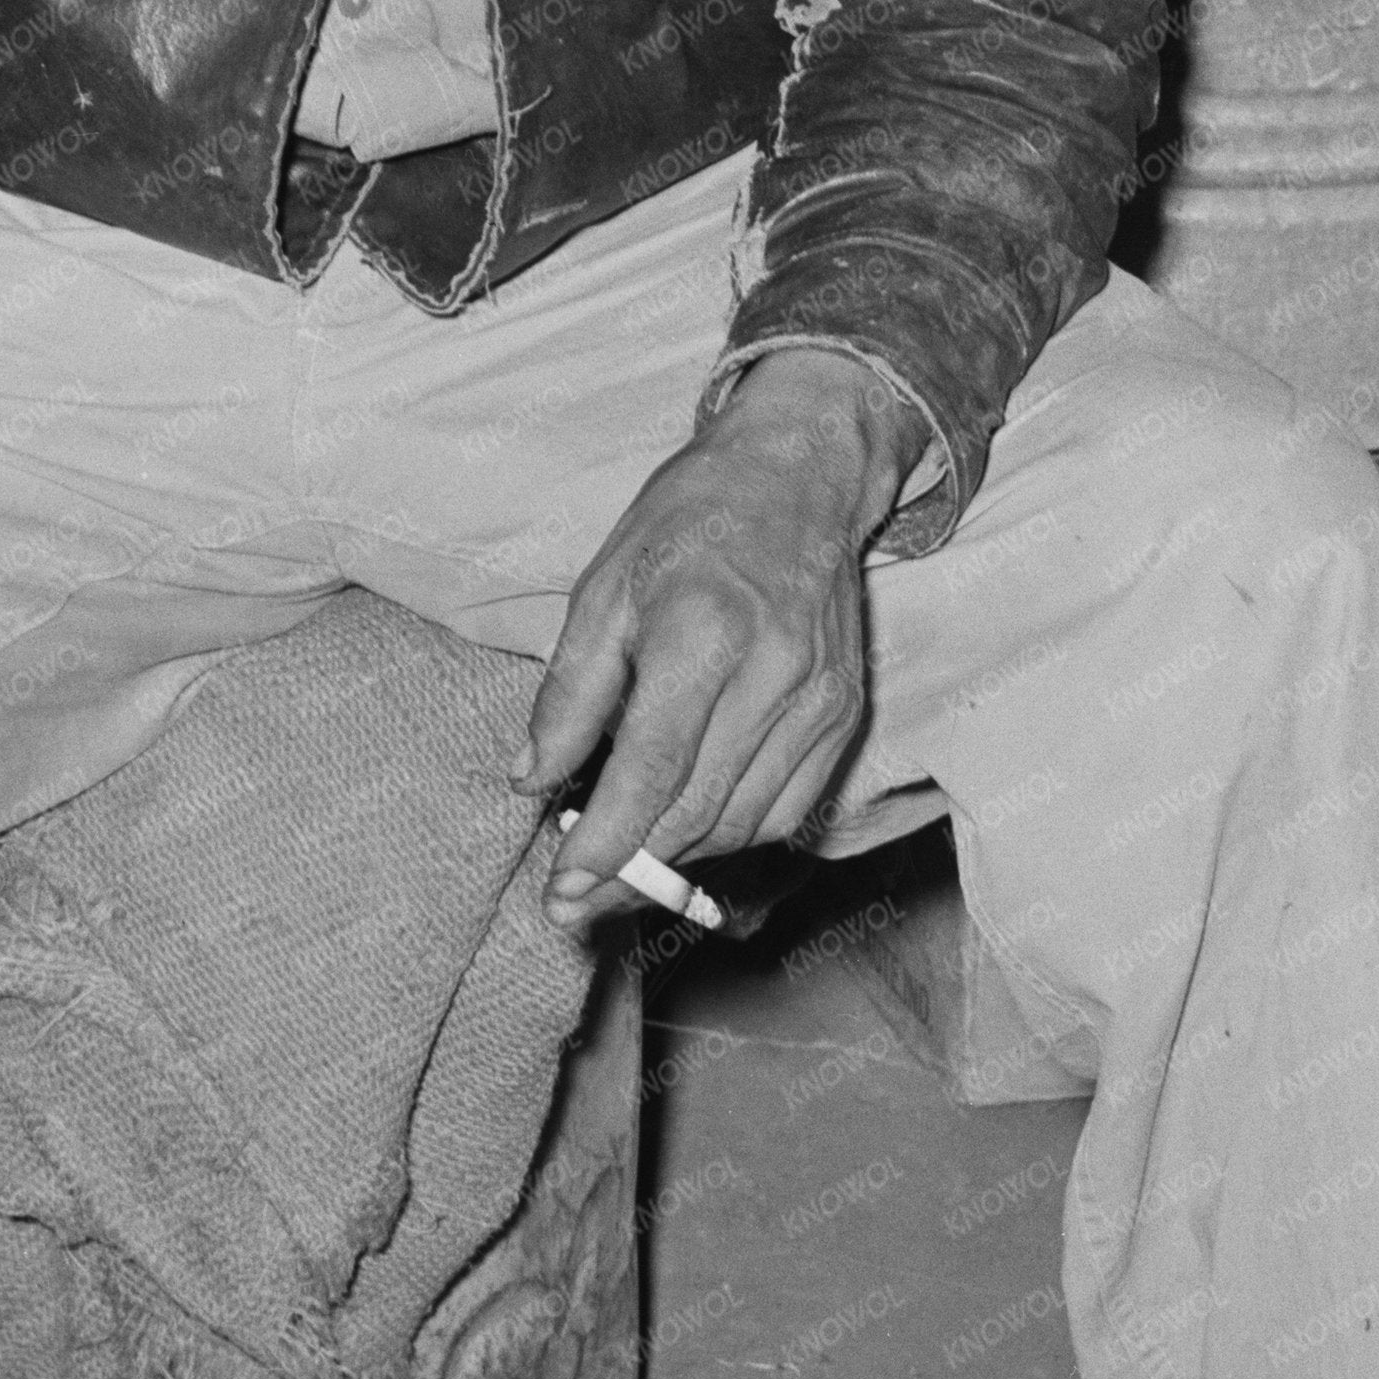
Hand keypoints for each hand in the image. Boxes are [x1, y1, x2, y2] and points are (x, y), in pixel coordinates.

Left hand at [523, 352, 923, 924]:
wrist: (800, 477)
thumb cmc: (692, 522)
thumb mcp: (604, 588)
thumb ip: (571, 693)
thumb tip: (533, 779)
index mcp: (702, 632)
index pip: (654, 770)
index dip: (606, 845)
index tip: (563, 894)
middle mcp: (773, 672)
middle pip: (699, 811)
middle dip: (631, 870)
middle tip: (577, 901)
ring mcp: (819, 697)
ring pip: (743, 822)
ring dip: (679, 856)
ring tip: (625, 860)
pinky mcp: (845, 712)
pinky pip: (789, 809)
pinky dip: (734, 833)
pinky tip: (691, 825)